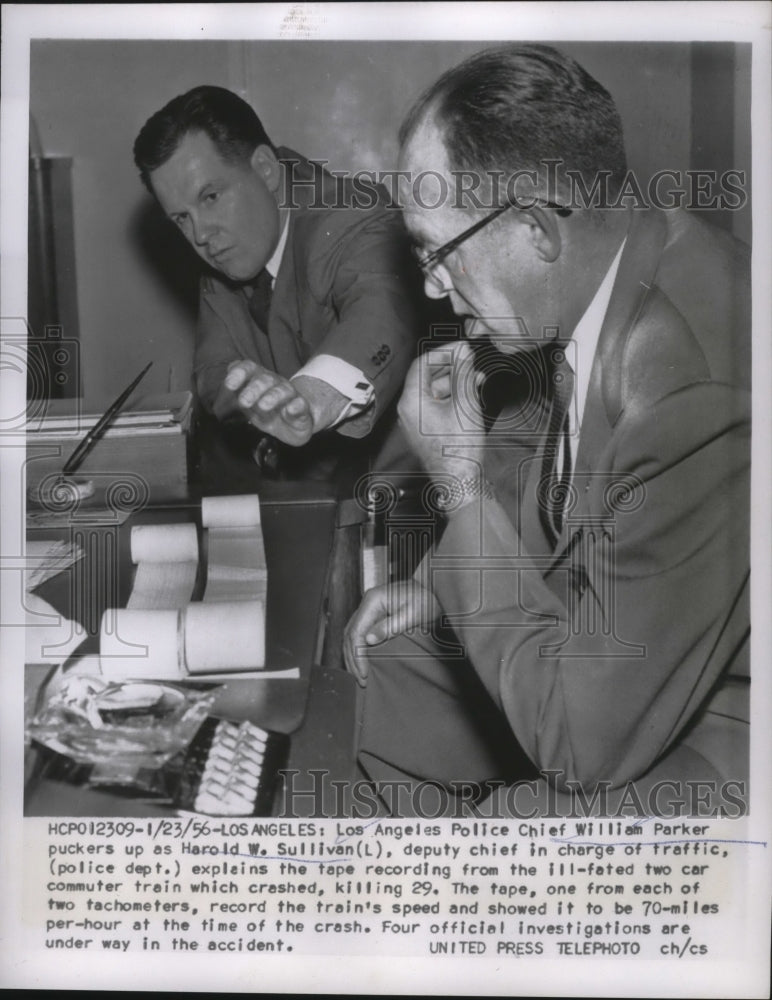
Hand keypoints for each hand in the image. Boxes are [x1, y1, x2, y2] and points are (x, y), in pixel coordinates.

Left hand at [224, 361, 313, 445]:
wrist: (296, 421)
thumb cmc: (269, 412)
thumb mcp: (249, 406)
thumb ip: (235, 397)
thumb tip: (222, 394)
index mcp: (259, 380)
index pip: (249, 368)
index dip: (238, 373)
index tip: (229, 385)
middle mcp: (274, 384)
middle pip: (265, 379)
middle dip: (253, 389)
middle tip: (244, 401)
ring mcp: (290, 395)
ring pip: (283, 390)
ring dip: (273, 396)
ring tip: (264, 405)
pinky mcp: (302, 408)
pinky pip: (301, 404)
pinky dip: (297, 406)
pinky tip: (291, 409)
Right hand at [343, 581, 439, 686]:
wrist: (433, 588)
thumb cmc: (426, 599)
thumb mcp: (412, 614)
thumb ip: (390, 626)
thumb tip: (368, 640)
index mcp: (373, 601)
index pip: (356, 632)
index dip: (358, 655)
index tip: (364, 672)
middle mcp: (367, 604)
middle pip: (350, 635)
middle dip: (352, 659)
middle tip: (361, 680)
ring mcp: (369, 609)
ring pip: (351, 635)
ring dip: (353, 656)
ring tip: (359, 675)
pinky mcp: (373, 615)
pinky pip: (359, 634)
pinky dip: (358, 649)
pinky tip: (362, 662)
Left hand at [397, 340, 486, 478]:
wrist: (460, 481)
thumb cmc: (460, 450)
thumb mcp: (465, 403)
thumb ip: (463, 372)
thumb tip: (463, 351)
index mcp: (412, 401)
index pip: (422, 363)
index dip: (444, 352)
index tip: (462, 348)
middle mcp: (409, 410)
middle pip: (427, 376)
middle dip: (451, 365)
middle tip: (471, 358)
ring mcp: (417, 421)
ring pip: (434, 390)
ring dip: (455, 380)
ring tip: (477, 375)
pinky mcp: (426, 430)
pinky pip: (436, 404)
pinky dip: (452, 395)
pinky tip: (471, 392)